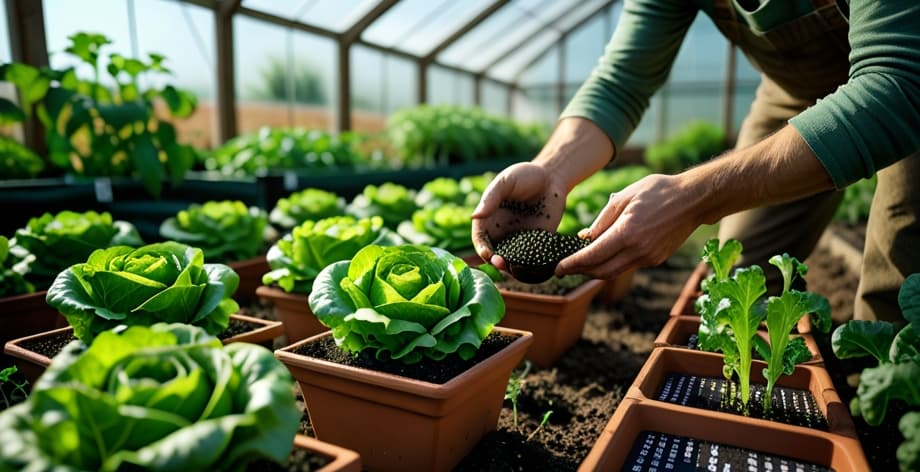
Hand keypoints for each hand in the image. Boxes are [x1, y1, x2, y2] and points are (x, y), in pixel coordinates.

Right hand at [471, 162, 568, 270]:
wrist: (551, 178)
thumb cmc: (524, 176)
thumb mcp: (506, 182)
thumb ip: (491, 198)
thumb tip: (474, 216)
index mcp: (488, 221)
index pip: (480, 240)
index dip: (482, 249)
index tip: (488, 254)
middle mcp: (501, 234)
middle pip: (494, 255)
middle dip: (496, 263)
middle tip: (503, 264)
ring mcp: (519, 241)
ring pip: (512, 261)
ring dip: (513, 268)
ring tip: (517, 268)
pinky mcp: (537, 244)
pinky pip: (532, 259)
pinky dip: (532, 266)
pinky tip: (535, 267)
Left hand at [556, 173, 702, 278]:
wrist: (694, 199)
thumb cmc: (658, 191)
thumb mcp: (624, 197)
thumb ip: (602, 220)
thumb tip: (584, 238)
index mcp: (627, 233)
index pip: (592, 256)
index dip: (572, 265)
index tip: (557, 268)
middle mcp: (638, 251)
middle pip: (601, 271)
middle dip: (580, 271)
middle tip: (564, 268)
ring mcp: (648, 258)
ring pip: (614, 272)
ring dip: (595, 270)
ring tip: (580, 263)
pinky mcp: (656, 259)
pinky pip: (628, 266)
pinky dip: (612, 264)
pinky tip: (604, 254)